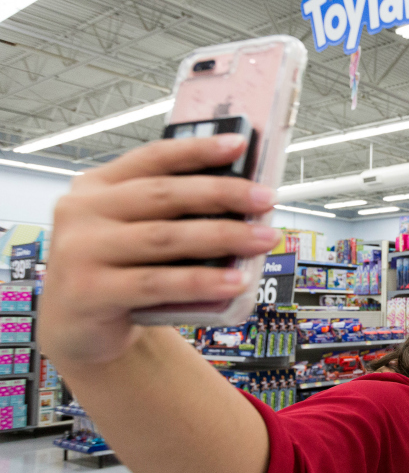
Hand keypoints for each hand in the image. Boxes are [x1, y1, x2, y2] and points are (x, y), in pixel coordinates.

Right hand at [40, 134, 279, 366]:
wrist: (78, 327)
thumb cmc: (119, 270)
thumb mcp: (134, 230)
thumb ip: (172, 212)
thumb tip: (242, 198)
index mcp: (96, 186)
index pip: (152, 158)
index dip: (197, 150)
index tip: (239, 145)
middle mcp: (83, 212)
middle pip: (164, 195)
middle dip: (222, 194)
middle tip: (267, 199)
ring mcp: (81, 252)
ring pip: (165, 238)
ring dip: (223, 237)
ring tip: (264, 238)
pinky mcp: (90, 292)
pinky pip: (158, 284)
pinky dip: (202, 281)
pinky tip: (235, 281)